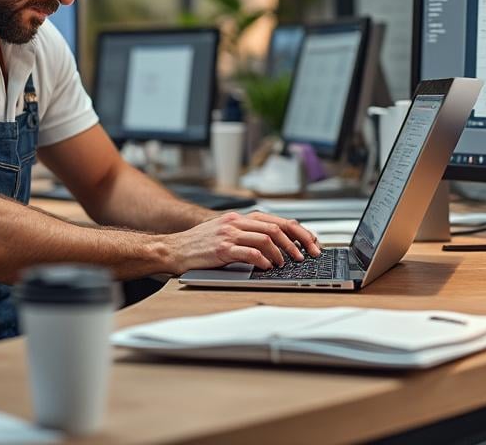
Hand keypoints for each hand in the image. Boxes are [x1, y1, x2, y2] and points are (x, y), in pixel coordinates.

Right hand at [164, 211, 321, 273]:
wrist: (174, 249)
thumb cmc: (200, 244)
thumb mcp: (226, 233)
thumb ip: (248, 234)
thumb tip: (279, 244)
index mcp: (240, 218)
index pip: (277, 220)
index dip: (298, 231)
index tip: (311, 243)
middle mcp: (236, 222)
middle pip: (276, 227)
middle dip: (297, 243)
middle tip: (306, 256)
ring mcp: (229, 234)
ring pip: (266, 239)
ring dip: (281, 253)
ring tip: (285, 264)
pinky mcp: (222, 249)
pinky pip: (249, 253)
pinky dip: (263, 260)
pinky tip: (267, 267)